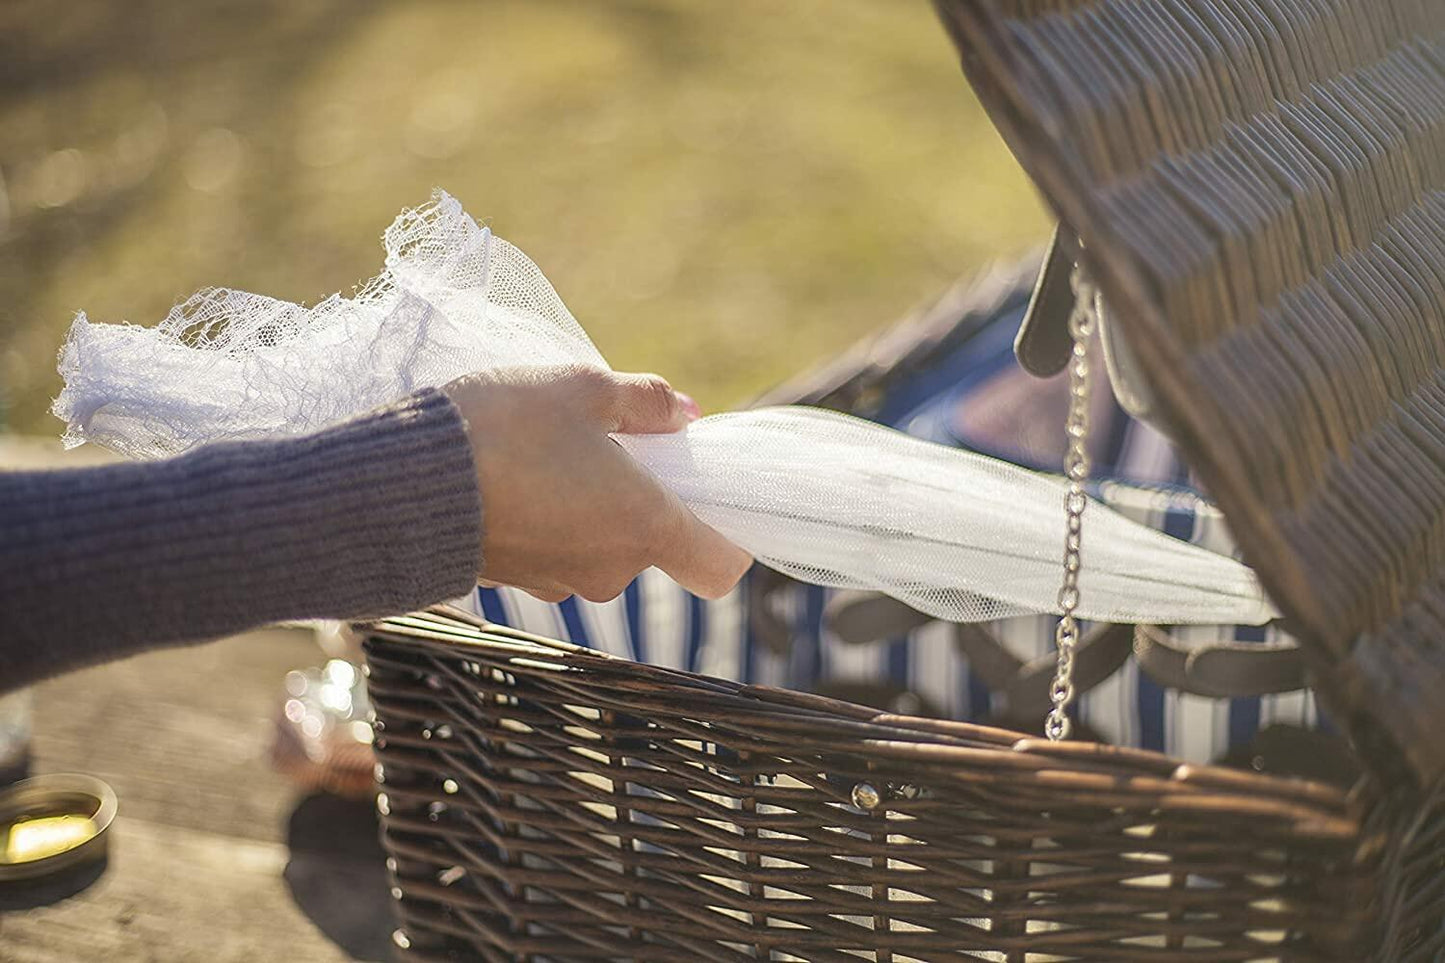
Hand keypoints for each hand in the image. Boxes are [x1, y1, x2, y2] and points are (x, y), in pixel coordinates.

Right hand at [442, 365, 752, 602]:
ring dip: (586, 506)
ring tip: (546, 452)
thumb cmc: (505, 427)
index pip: (720, 566)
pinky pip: (552, 549)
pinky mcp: (514, 582)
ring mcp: (559, 582)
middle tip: (600, 442)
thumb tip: (687, 414)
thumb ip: (647, 402)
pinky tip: (513, 475)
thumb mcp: (583, 389)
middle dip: (635, 497)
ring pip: (597, 545)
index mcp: (645, 526)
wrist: (400, 479)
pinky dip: (546, 518)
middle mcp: (610, 569)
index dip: (723, 534)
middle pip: (651, 543)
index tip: (700, 493)